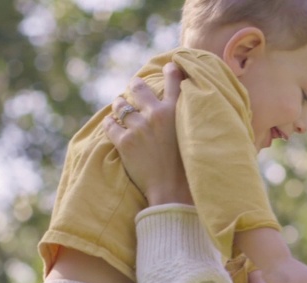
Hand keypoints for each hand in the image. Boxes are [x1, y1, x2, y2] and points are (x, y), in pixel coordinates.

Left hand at [104, 62, 192, 205]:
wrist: (174, 192)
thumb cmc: (190, 169)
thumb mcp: (197, 138)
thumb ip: (194, 122)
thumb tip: (193, 115)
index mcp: (178, 112)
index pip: (174, 81)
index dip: (171, 71)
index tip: (169, 67)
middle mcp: (157, 115)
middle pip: (138, 87)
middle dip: (134, 87)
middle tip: (133, 90)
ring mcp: (139, 128)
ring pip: (120, 105)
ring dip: (120, 106)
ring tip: (121, 109)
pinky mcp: (124, 143)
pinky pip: (109, 125)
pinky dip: (110, 124)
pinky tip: (112, 126)